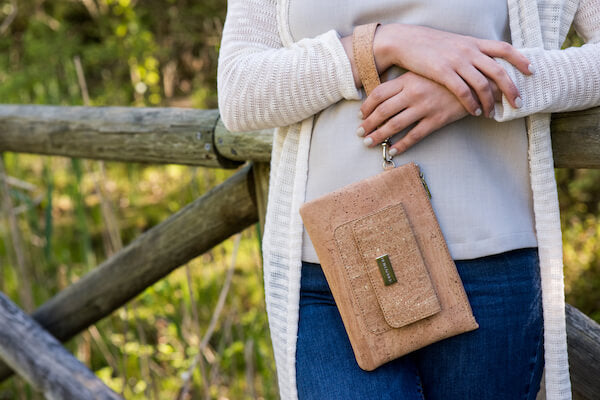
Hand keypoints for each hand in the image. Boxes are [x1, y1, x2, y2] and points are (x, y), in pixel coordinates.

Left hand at [357, 71, 468, 154]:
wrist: (476, 81)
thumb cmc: (446, 77)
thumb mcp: (423, 73)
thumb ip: (404, 82)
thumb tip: (383, 96)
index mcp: (408, 79)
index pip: (379, 94)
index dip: (366, 107)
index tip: (360, 115)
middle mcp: (413, 93)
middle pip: (383, 111)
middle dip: (368, 124)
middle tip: (360, 133)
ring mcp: (425, 107)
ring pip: (395, 125)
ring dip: (379, 136)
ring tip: (369, 143)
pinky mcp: (437, 120)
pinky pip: (414, 135)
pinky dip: (401, 145)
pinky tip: (393, 150)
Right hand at [372, 23, 532, 116]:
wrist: (406, 41)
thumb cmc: (429, 45)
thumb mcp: (454, 43)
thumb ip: (470, 52)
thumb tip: (482, 62)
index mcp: (473, 42)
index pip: (503, 48)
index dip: (520, 59)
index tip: (531, 70)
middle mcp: (469, 50)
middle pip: (498, 70)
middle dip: (511, 87)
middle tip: (518, 102)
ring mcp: (457, 61)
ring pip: (482, 84)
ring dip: (490, 101)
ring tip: (492, 113)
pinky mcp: (443, 72)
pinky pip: (463, 91)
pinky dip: (471, 104)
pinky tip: (474, 112)